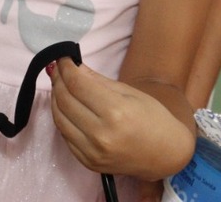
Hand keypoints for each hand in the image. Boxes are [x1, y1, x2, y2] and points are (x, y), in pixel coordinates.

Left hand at [49, 59, 194, 180]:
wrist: (165, 155)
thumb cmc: (153, 119)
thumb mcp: (129, 92)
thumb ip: (97, 80)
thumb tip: (73, 65)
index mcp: (116, 112)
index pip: (77, 84)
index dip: (66, 67)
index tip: (63, 57)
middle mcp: (101, 134)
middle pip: (65, 100)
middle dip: (58, 80)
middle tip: (59, 68)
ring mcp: (92, 152)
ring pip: (59, 119)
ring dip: (56, 98)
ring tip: (60, 84)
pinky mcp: (88, 163)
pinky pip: (65, 136)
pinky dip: (62, 118)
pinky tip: (66, 106)